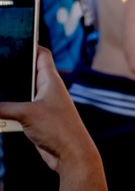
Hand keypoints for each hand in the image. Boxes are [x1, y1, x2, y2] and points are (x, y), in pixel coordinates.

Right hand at [0, 51, 97, 172]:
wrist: (71, 155)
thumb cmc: (57, 129)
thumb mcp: (26, 113)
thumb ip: (2, 107)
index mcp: (51, 80)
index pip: (41, 54)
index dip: (29, 43)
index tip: (15, 36)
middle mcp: (48, 90)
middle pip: (27, 72)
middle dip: (11, 69)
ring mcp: (42, 105)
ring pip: (19, 93)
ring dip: (6, 93)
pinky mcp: (37, 120)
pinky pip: (17, 110)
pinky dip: (5, 111)